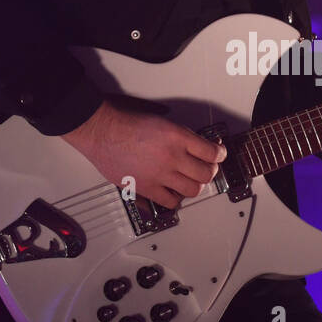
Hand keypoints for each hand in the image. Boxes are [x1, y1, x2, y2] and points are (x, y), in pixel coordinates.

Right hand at [60, 98, 226, 208]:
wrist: (101, 131)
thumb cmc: (124, 123)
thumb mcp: (160, 120)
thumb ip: (180, 135)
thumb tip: (195, 145)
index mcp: (177, 137)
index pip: (212, 152)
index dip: (220, 154)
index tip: (219, 155)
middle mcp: (171, 157)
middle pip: (206, 173)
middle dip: (209, 171)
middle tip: (206, 168)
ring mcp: (159, 175)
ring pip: (192, 190)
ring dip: (195, 186)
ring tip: (190, 181)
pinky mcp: (146, 188)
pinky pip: (170, 202)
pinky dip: (175, 199)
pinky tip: (173, 192)